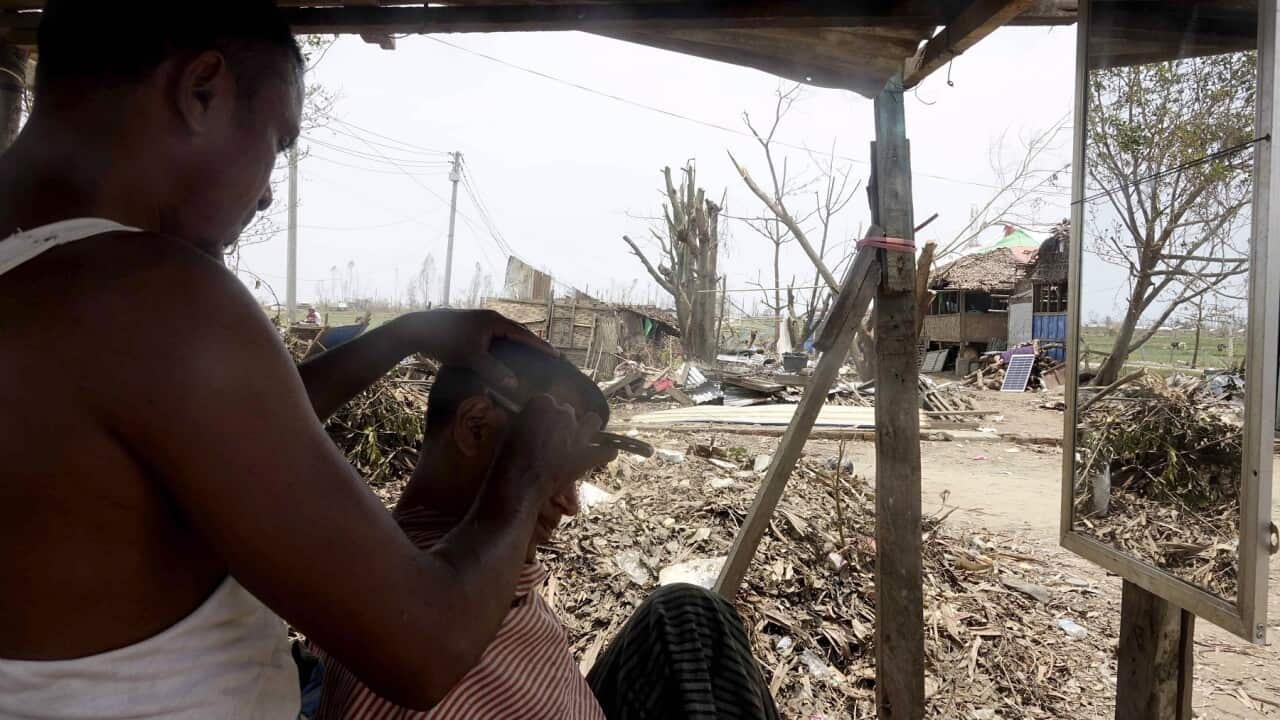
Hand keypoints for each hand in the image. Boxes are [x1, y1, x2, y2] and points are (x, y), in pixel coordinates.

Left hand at [395, 309, 553, 390]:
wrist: (418, 329)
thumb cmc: (446, 340)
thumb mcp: (472, 357)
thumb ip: (494, 371)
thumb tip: (515, 385)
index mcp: (495, 322)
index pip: (524, 334)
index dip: (540, 346)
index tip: (555, 354)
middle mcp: (490, 318)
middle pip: (517, 332)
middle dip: (532, 344)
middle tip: (546, 356)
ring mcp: (480, 322)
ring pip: (504, 335)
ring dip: (517, 345)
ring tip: (528, 358)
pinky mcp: (470, 328)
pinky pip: (494, 337)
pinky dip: (503, 347)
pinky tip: (502, 357)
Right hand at [491, 395, 616, 505]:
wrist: (519, 484)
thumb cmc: (507, 458)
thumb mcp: (508, 431)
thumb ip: (522, 419)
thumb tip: (524, 418)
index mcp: (542, 403)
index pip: (548, 402)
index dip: (544, 415)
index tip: (540, 426)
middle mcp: (563, 414)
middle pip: (568, 411)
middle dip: (563, 423)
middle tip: (554, 439)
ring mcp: (578, 433)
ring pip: (593, 420)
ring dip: (588, 428)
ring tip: (580, 438)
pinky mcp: (587, 455)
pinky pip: (608, 450)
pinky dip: (606, 453)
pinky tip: (601, 456)